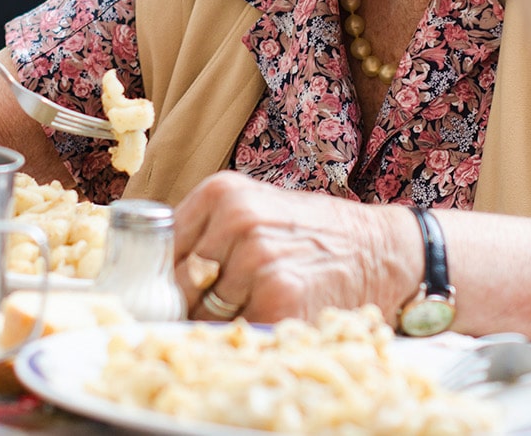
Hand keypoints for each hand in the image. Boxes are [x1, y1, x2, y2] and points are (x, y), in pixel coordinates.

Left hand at [173, 172, 411, 323]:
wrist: (379, 250)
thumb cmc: (311, 234)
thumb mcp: (254, 209)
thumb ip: (205, 232)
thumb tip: (150, 274)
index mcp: (222, 193)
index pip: (160, 247)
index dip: (159, 277)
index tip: (160, 294)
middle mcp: (237, 221)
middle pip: (178, 284)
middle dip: (188, 305)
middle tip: (212, 308)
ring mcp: (258, 260)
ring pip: (203, 313)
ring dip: (219, 323)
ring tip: (252, 307)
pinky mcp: (279, 298)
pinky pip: (235, 333)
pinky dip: (245, 336)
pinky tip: (269, 319)